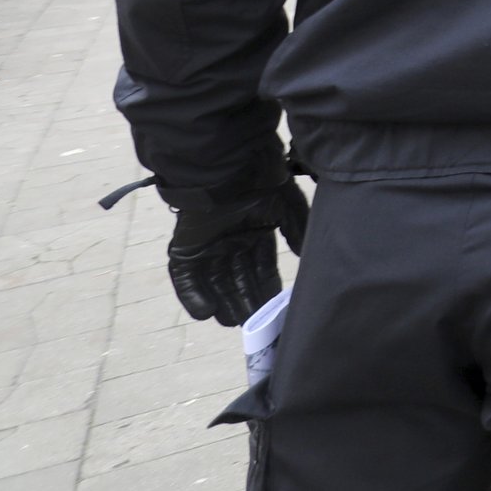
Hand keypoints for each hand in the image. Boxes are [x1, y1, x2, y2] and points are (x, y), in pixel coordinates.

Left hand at [164, 180, 307, 326]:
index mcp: (255, 232)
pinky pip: (186, 279)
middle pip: (239, 280)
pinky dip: (193, 296)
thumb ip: (297, 229)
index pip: (261, 268)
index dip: (267, 289)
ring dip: (223, 303)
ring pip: (215, 283)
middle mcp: (231, 242)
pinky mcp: (186, 248)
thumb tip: (305, 254)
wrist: (227, 165)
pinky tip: (206, 314)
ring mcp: (207, 246)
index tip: (275, 310)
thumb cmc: (260, 180)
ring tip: (234, 325)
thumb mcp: (288, 204)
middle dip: (247, 302)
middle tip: (255, 325)